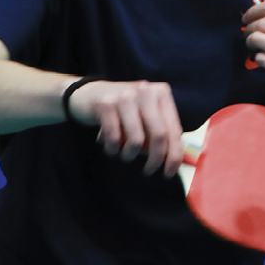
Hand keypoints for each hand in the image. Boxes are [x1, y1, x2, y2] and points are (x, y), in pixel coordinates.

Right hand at [66, 79, 182, 176]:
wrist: (88, 94)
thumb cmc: (124, 110)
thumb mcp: (146, 115)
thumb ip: (162, 132)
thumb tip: (175, 160)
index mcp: (161, 93)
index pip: (174, 130)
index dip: (174, 156)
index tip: (169, 173)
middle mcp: (145, 91)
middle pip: (159, 136)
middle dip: (155, 160)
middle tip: (148, 171)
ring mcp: (125, 96)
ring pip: (136, 140)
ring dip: (129, 155)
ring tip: (124, 153)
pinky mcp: (105, 104)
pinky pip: (114, 139)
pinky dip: (113, 149)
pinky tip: (110, 146)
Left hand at [242, 0, 264, 100]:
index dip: (253, 10)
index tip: (247, 17)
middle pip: (261, 23)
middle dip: (249, 27)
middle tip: (249, 31)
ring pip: (258, 39)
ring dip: (250, 40)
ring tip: (252, 43)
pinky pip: (261, 58)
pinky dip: (258, 56)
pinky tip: (263, 56)